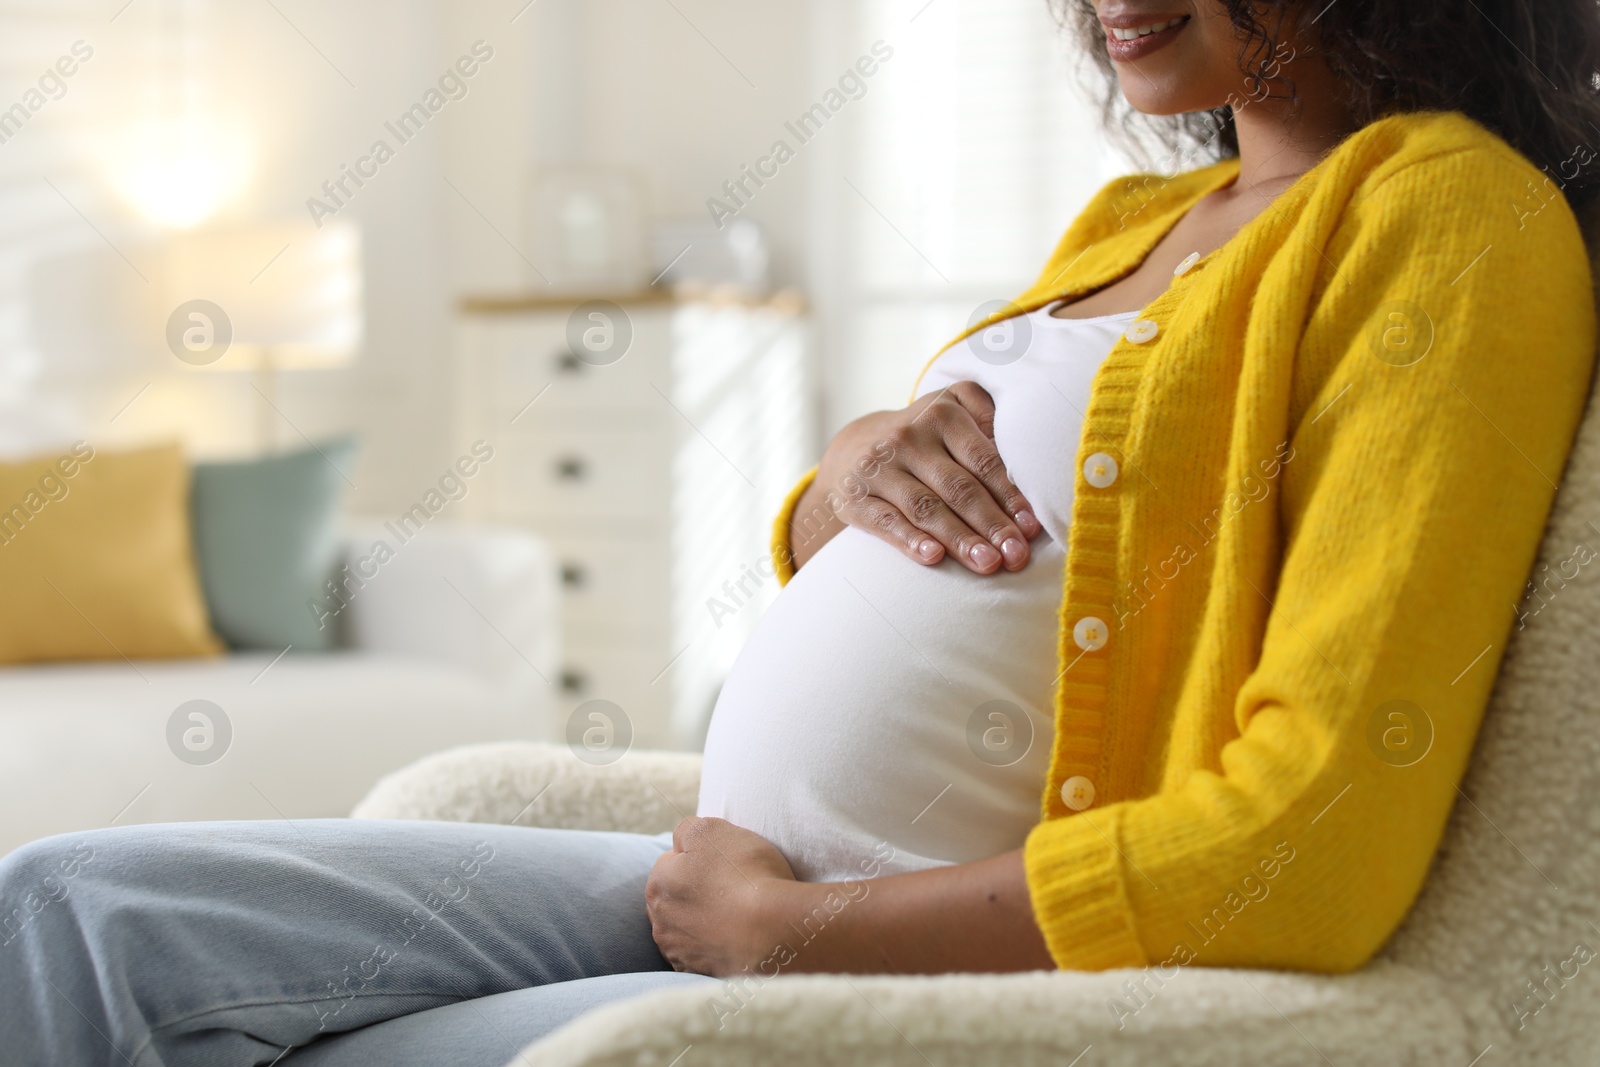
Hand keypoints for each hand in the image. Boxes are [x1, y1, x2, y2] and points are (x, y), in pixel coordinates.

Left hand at [645, 817, 796, 976]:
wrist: (774, 932)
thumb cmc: (744, 874)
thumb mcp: (711, 830)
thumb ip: (686, 830)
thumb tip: (680, 840)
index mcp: (658, 884)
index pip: (672, 863)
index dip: (701, 859)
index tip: (726, 863)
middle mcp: (660, 921)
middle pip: (678, 898)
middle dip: (697, 892)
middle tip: (732, 887)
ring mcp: (679, 953)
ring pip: (689, 928)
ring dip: (706, 921)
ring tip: (739, 915)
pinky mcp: (699, 975)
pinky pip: (704, 955)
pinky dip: (717, 947)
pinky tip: (738, 939)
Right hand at [809, 382, 1041, 574]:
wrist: (855, 448)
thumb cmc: (925, 437)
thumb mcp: (954, 410)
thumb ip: (990, 422)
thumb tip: (1031, 461)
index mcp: (942, 413)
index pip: (983, 460)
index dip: (1010, 496)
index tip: (1031, 528)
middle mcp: (908, 436)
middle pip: (959, 487)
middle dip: (992, 524)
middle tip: (1017, 556)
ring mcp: (879, 467)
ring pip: (927, 508)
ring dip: (960, 539)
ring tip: (988, 564)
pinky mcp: (855, 496)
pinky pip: (887, 522)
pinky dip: (910, 540)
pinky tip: (934, 557)